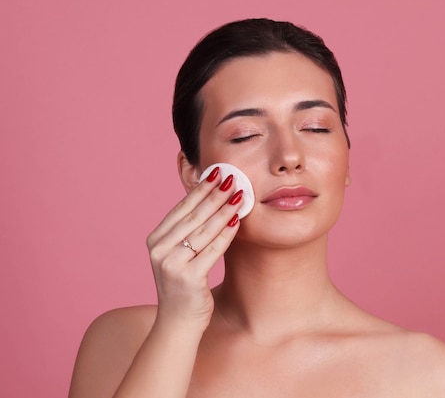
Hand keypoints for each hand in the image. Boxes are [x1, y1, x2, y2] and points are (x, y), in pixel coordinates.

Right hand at [146, 167, 241, 330]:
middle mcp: (159, 249)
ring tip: (239, 195)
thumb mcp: (179, 253)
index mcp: (155, 239)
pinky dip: (226, 233)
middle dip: (215, 194)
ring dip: (224, 210)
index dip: (200, 189)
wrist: (178, 321)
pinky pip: (212, 249)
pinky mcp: (188, 277)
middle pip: (193, 216)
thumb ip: (189, 230)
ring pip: (204, 230)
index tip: (217, 173)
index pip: (181, 208)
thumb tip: (211, 197)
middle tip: (233, 178)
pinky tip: (237, 220)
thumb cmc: (184, 284)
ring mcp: (171, 264)